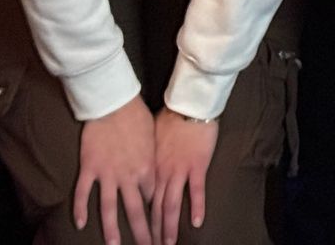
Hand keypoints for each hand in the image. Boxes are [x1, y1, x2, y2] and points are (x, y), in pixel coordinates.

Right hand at [74, 95, 155, 244]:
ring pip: (110, 208)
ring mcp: (108, 174)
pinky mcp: (90, 168)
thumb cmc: (138, 118)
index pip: (153, 199)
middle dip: (143, 232)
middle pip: (136, 210)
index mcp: (148, 168)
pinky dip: (81, 209)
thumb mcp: (154, 141)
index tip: (161, 229)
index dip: (157, 215)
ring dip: (112, 230)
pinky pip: (84, 193)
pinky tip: (79, 224)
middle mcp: (129, 176)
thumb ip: (153, 162)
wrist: (116, 104)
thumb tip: (156, 177)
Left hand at [152, 110, 217, 244]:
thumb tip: (141, 163)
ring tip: (168, 243)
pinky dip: (196, 208)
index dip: (140, 219)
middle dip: (151, 230)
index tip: (137, 233)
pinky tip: (196, 222)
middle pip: (154, 208)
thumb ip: (146, 155)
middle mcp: (160, 174)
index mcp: (147, 168)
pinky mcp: (197, 166)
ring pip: (171, 205)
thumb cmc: (169, 116)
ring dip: (168, 226)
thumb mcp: (149, 137)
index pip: (142, 199)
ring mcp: (179, 171)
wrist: (188, 104)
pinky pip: (196, 191)